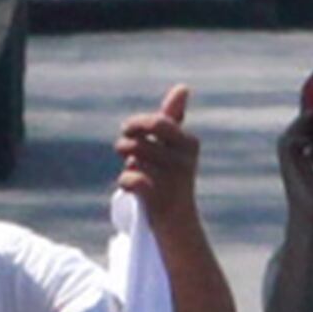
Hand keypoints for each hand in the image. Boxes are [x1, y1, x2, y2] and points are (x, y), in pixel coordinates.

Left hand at [115, 84, 200, 213]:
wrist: (179, 224)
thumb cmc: (172, 178)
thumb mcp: (174, 147)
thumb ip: (173, 117)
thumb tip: (183, 87)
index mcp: (190, 144)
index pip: (158, 123)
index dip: (137, 125)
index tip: (129, 131)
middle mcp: (185, 161)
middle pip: (142, 140)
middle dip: (126, 142)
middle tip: (123, 148)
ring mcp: (174, 182)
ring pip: (134, 159)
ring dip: (127, 164)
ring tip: (131, 169)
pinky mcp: (160, 201)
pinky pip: (132, 179)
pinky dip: (126, 182)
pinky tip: (131, 187)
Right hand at [274, 108, 312, 204]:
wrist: (309, 223)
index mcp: (303, 164)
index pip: (305, 138)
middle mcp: (294, 163)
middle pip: (295, 133)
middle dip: (305, 121)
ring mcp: (289, 166)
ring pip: (287, 137)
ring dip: (298, 126)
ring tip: (312, 116)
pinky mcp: (286, 170)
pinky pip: (286, 147)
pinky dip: (295, 140)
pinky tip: (308, 139)